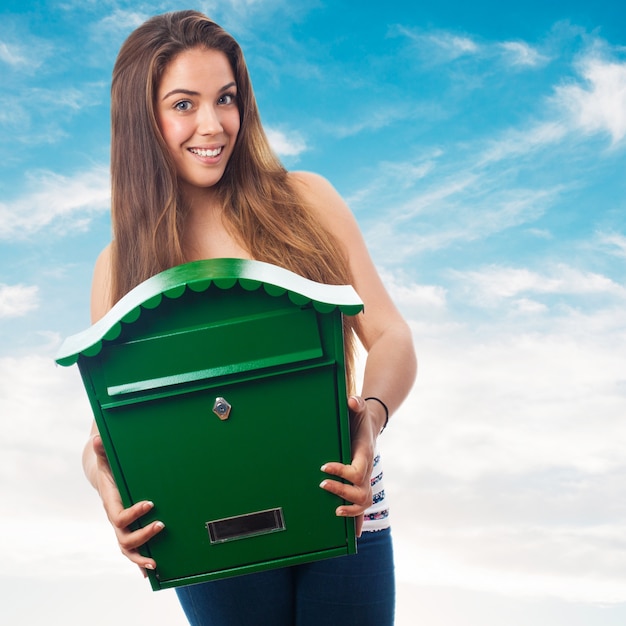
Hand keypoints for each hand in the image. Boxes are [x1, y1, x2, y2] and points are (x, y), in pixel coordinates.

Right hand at [92, 435, 164, 574]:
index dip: (133, 513)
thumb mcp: (104, 455)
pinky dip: (139, 561)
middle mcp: (115, 517)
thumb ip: (101, 449)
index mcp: (111, 502)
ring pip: (126, 548)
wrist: (102, 473)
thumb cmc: (106, 463)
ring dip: (140, 557)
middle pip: (124, 536)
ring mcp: (120, 526)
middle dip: (142, 536)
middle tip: (161, 525)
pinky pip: (131, 549)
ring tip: (155, 563)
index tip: (150, 504)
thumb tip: (96, 438)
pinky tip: (151, 570)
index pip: (119, 515)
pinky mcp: (127, 528)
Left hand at [319, 396, 376, 536]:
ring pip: (364, 502)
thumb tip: (352, 401)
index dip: (342, 472)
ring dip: (350, 511)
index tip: (324, 467)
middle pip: (361, 491)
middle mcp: (367, 469)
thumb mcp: (359, 408)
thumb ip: (357, 403)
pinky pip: (363, 507)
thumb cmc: (360, 418)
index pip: (357, 470)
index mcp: (365, 454)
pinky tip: (354, 535)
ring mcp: (366, 479)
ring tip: (334, 511)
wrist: (370, 425)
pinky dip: (359, 522)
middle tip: (322, 485)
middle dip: (342, 492)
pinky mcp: (362, 485)